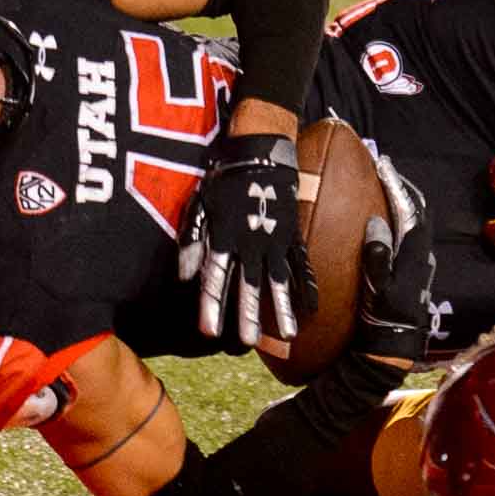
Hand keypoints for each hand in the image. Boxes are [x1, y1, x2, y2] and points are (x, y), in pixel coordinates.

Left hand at [178, 133, 319, 347]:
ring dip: (283, 309)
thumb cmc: (224, 179)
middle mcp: (251, 242)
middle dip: (249, 314)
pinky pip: (302, 266)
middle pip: (249, 284)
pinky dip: (307, 288)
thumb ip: (192, 241)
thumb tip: (182, 276)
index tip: (209, 331)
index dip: (212, 305)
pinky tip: (311, 310)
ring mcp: (275, 240)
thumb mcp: (200, 205)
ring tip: (288, 335)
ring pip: (279, 280)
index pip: (215, 277)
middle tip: (248, 342)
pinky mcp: (292, 236)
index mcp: (224, 236)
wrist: (259, 153)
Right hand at [355, 155, 435, 364]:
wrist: (393, 347)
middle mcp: (422, 257)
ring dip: (399, 205)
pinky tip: (382, 220)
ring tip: (382, 188)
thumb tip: (376, 223)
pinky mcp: (411, 273)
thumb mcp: (379, 289)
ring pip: (412, 225)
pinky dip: (396, 221)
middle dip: (401, 190)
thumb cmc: (385, 319)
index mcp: (416, 256)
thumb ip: (378, 257)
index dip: (398, 187)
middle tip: (384, 171)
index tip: (384, 167)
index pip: (411, 211)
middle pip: (415, 213)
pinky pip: (406, 237)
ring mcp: (418, 265)